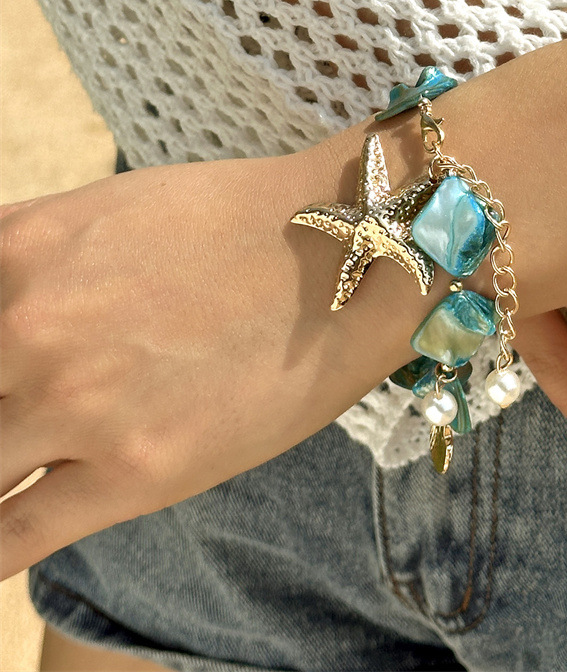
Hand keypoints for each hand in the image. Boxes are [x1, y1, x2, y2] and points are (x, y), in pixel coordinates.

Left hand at [0, 155, 443, 579]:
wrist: (349, 259)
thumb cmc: (243, 222)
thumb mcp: (114, 212)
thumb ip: (29, 259)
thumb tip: (3, 301)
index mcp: (17, 251)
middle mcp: (29, 327)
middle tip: (12, 416)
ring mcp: (79, 404)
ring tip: (13, 468)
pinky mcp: (138, 471)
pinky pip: (8, 539)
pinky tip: (1, 533)